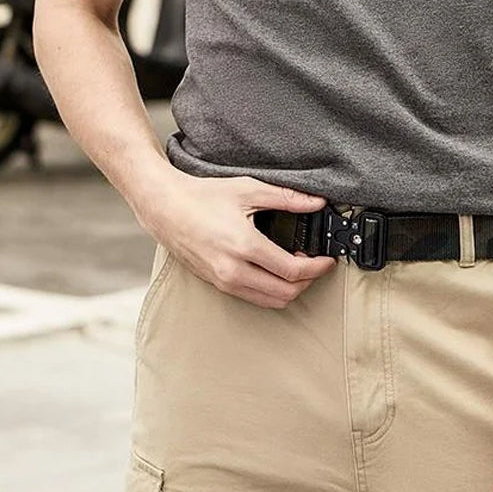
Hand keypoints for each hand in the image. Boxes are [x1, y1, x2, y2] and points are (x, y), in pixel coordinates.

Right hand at [131, 164, 337, 308]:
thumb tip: (317, 202)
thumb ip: (287, 198)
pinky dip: (272, 291)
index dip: (317, 267)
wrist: (164, 207)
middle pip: (286, 292)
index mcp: (244, 246)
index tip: (328, 259)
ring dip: (291, 290)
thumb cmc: (202, 196)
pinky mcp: (218, 284)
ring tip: (299, 268)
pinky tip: (276, 271)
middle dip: (309, 281)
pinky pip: (254, 298)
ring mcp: (224, 281)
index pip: (293, 271)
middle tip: (317, 264)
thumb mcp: (248, 190)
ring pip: (270, 301)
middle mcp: (233, 270)